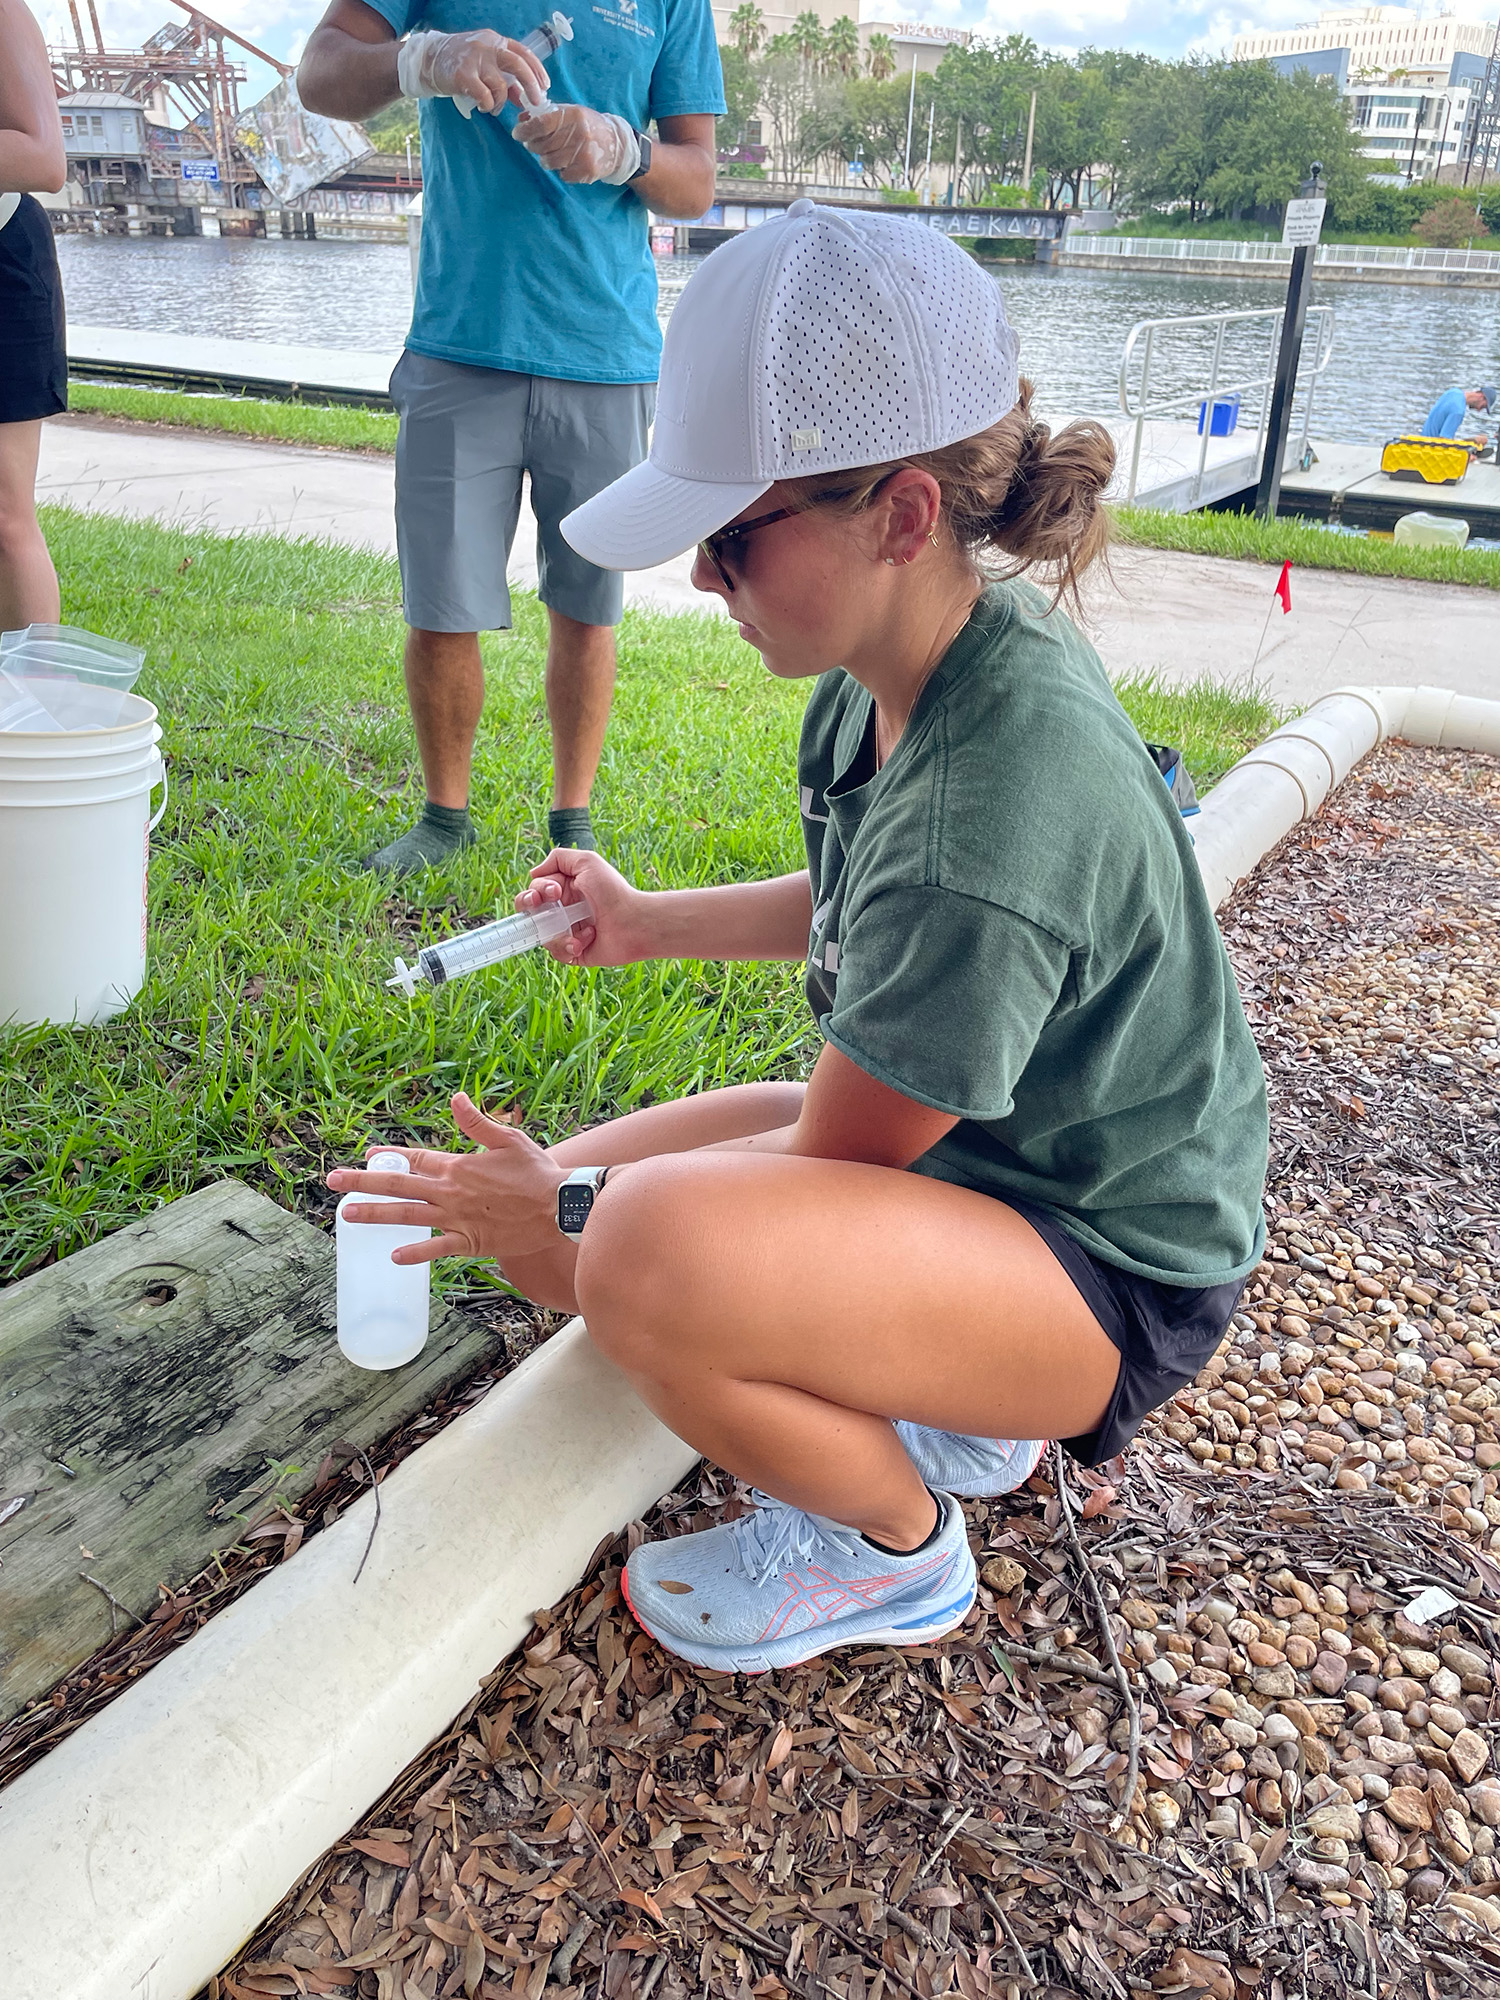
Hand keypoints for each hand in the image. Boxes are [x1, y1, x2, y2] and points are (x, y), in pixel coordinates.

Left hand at [328, 1096, 565, 1265]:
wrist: (559, 1206)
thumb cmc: (537, 1171)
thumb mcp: (508, 1138)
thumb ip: (476, 1122)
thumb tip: (455, 1098)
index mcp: (458, 1165)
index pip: (416, 1158)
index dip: (390, 1156)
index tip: (368, 1155)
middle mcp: (451, 1191)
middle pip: (398, 1185)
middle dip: (362, 1182)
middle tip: (333, 1182)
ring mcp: (458, 1218)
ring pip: (408, 1216)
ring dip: (375, 1215)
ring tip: (347, 1216)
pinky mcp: (471, 1242)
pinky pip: (437, 1248)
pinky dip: (416, 1252)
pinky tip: (394, 1256)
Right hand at [397, 29, 547, 114]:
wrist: (429, 60)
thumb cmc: (461, 64)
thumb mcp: (485, 65)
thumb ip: (505, 78)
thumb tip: (522, 97)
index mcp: (495, 41)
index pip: (522, 52)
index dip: (536, 69)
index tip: (545, 86)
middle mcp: (487, 46)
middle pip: (517, 64)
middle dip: (531, 86)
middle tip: (535, 103)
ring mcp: (475, 59)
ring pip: (500, 85)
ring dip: (501, 102)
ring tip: (492, 107)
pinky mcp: (463, 75)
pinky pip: (484, 95)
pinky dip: (488, 105)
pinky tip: (483, 106)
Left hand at [513, 104, 639, 184]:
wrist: (617, 144)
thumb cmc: (588, 126)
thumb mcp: (571, 113)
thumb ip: (547, 115)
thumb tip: (521, 119)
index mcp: (574, 115)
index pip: (541, 124)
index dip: (525, 131)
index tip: (517, 134)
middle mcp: (579, 134)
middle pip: (542, 145)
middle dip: (532, 146)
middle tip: (532, 144)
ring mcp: (584, 154)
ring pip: (549, 162)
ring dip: (545, 159)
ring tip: (552, 153)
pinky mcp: (587, 171)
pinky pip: (562, 174)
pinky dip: (561, 170)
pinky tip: (568, 162)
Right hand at [519, 849, 651, 965]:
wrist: (634, 923)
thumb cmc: (613, 891)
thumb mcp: (586, 862)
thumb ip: (558, 858)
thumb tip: (533, 872)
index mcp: (563, 890)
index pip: (534, 890)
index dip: (536, 891)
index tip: (555, 892)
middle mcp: (562, 910)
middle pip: (529, 912)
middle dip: (530, 909)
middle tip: (545, 908)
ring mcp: (567, 931)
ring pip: (541, 934)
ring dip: (559, 931)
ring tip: (585, 929)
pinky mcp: (573, 952)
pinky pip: (557, 952)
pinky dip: (570, 946)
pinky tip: (588, 940)